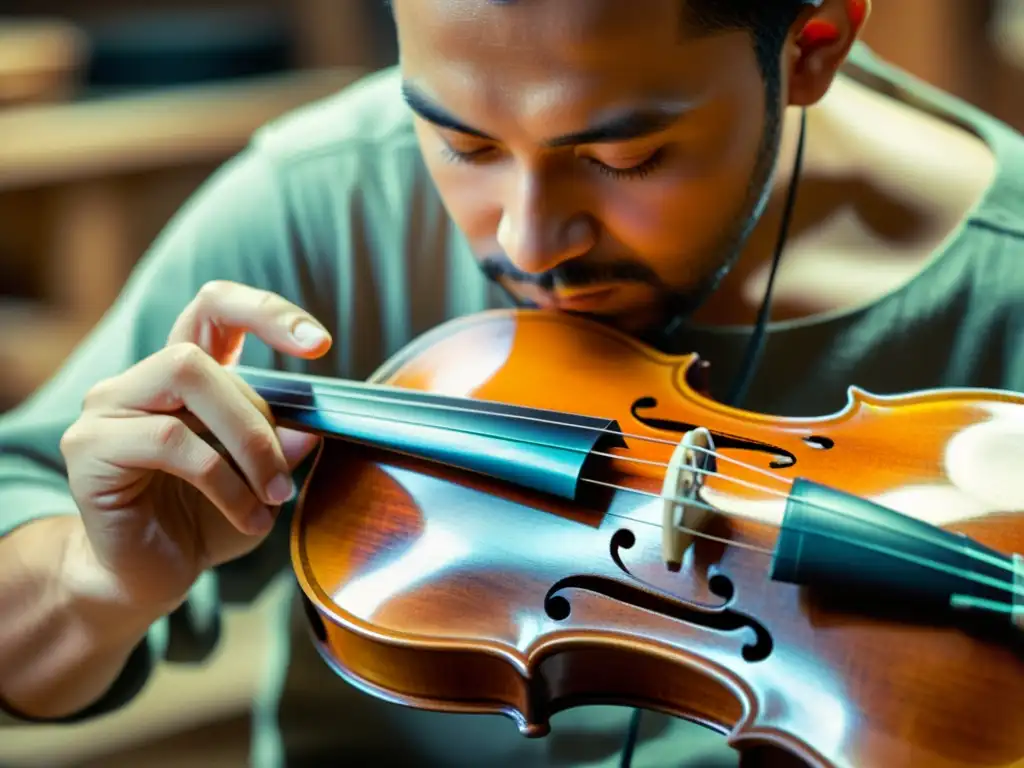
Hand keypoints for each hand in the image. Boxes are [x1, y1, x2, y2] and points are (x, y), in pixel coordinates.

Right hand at [59, 281, 332, 611]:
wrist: (148, 580)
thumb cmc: (205, 524)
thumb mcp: (262, 482)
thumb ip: (284, 447)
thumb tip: (312, 426)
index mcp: (183, 375)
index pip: (215, 309)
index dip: (266, 311)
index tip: (318, 342)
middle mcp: (140, 381)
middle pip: (202, 355)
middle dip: (260, 418)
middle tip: (285, 479)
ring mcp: (107, 408)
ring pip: (185, 377)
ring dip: (246, 442)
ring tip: (273, 497)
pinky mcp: (90, 446)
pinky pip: (172, 441)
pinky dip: (224, 482)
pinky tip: (247, 519)